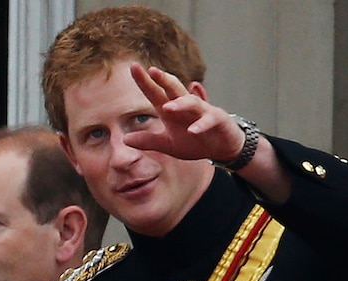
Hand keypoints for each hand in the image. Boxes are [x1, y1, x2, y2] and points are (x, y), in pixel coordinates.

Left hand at [123, 63, 244, 162]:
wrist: (222, 148)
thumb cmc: (195, 142)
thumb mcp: (169, 145)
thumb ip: (149, 141)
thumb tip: (125, 139)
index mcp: (171, 110)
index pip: (156, 93)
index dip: (145, 81)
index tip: (133, 67)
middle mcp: (186, 106)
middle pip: (174, 89)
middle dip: (164, 80)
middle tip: (152, 71)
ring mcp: (202, 111)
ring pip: (191, 103)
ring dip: (180, 104)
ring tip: (168, 107)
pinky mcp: (217, 120)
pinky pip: (209, 120)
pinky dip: (201, 125)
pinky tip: (193, 131)